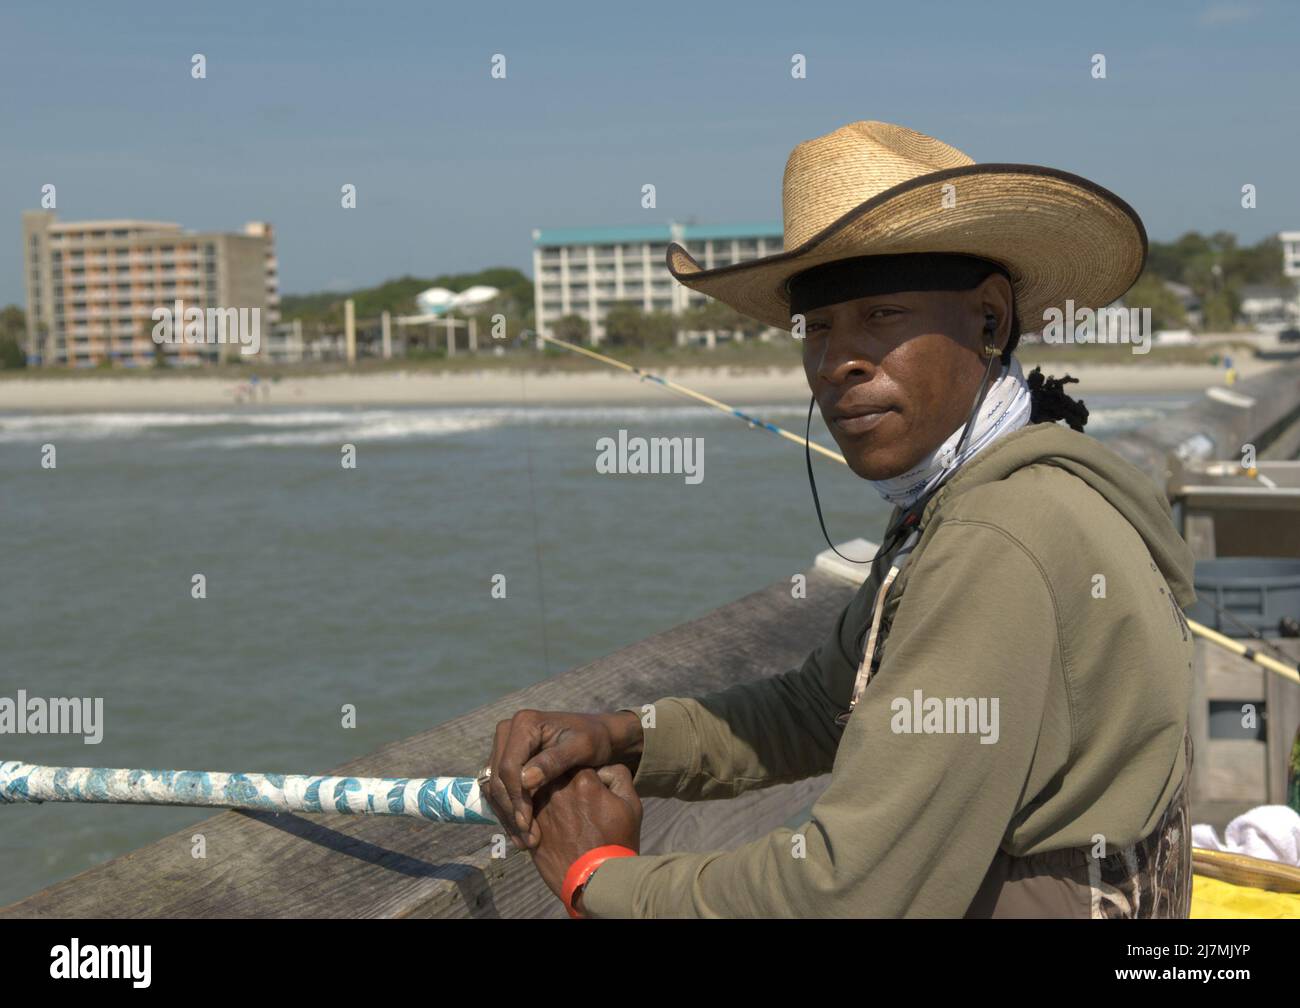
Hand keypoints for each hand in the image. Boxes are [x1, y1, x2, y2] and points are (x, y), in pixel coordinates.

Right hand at [482, 709, 642, 849]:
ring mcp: (505, 747)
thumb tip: (526, 782)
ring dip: (507, 816)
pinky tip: (521, 833)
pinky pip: (499, 789)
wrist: (598, 736)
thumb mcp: (580, 748)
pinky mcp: (506, 762)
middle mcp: (509, 732)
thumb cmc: (594, 740)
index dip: (516, 797)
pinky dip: (508, 811)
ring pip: (494, 787)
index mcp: (524, 723)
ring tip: (525, 841)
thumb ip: (554, 761)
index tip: (527, 823)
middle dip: (510, 811)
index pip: (509, 766)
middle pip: (497, 778)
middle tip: (527, 839)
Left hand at [529, 764, 641, 907]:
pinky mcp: (529, 826)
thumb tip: (603, 767)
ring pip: (537, 787)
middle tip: (570, 792)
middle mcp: (557, 789)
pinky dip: (531, 810)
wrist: (596, 880)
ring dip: (544, 792)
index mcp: (583, 779)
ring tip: (559, 807)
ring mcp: (540, 808)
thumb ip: (618, 775)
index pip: (576, 758)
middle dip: (560, 777)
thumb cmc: (617, 842)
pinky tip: (545, 821)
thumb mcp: (631, 805)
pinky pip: (525, 809)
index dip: (581, 767)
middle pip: (554, 771)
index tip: (586, 778)